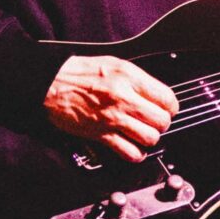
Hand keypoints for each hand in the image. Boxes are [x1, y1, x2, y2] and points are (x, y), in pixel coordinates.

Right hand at [43, 54, 178, 162]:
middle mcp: (124, 97)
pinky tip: (133, 147)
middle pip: (162, 121)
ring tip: (142, 134)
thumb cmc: (78, 73)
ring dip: (149, 139)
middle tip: (153, 121)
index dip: (170, 106)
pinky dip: (135, 154)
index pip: (167, 98)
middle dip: (161, 124)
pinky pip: (130, 152)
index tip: (166, 109)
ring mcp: (113, 118)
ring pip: (150, 138)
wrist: (49, 83)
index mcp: (129, 77)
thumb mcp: (113, 64)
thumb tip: (156, 94)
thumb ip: (136, 79)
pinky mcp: (101, 134)